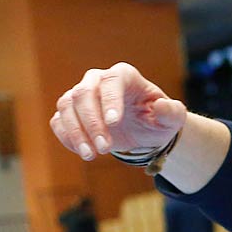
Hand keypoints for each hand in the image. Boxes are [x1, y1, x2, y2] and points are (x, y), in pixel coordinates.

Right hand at [51, 63, 186, 161]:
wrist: (143, 130)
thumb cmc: (157, 119)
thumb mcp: (173, 118)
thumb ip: (172, 112)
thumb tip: (162, 106)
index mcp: (124, 76)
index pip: (112, 81)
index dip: (110, 100)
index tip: (114, 123)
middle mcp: (98, 80)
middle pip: (84, 93)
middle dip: (92, 123)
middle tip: (104, 148)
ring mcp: (80, 95)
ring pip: (66, 106)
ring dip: (76, 132)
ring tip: (91, 155)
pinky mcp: (70, 113)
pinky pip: (59, 121)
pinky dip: (66, 137)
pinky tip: (83, 151)